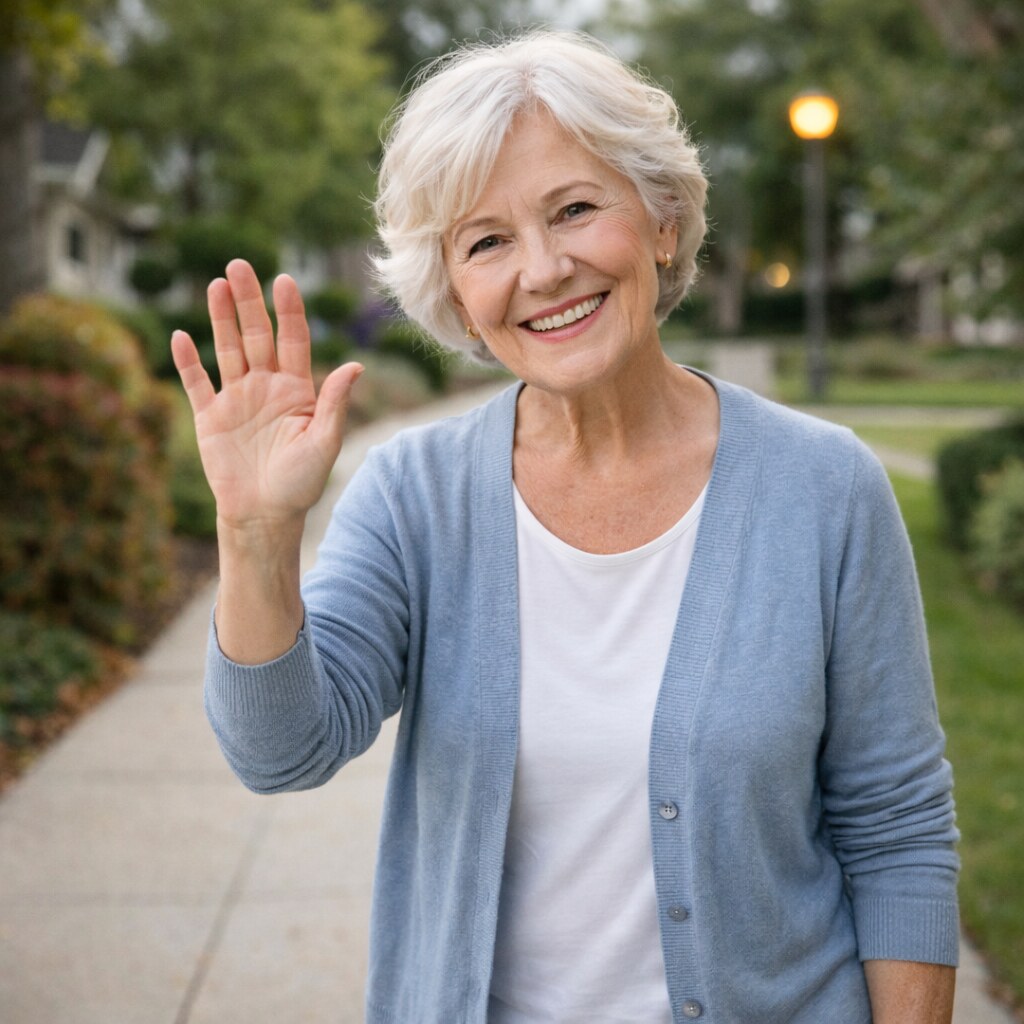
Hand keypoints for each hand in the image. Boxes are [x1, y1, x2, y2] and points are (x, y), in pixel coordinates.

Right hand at [171, 259, 362, 530]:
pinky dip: (187, 361)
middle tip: (239, 265)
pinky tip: (180, 336)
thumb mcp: (324, 442)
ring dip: (220, 319)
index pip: (293, 340)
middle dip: (249, 301)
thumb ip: (334, 402)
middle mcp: (266, 387)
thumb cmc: (301, 482)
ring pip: (227, 349)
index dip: (289, 311)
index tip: (284, 280)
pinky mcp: (210, 417)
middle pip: (257, 335)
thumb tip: (356, 365)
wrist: (265, 515)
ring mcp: (236, 398)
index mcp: (297, 390)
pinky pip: (197, 383)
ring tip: (216, 285)